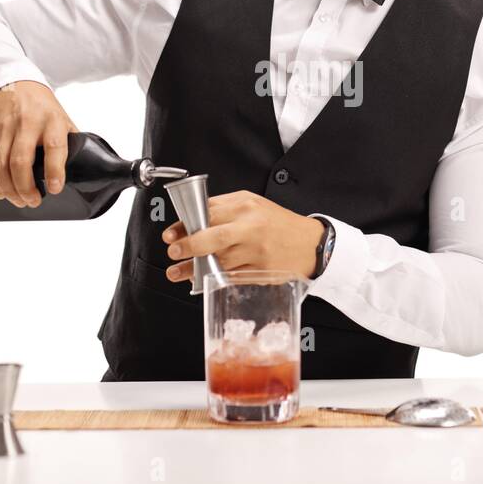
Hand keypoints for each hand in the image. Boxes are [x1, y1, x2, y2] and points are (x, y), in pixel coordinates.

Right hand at [0, 80, 78, 207]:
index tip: (54, 188)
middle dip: (25, 188)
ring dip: (8, 189)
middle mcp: (26, 124)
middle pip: (20, 161)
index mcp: (51, 121)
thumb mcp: (63, 119)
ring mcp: (5, 129)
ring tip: (18, 200)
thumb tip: (83, 170)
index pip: (53, 146)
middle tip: (33, 201)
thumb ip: (70, 143)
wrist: (15, 83)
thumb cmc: (43, 107)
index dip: (54, 170)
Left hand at [161, 191, 322, 282]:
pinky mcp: (261, 271)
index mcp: (246, 206)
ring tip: (178, 272)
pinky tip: (201, 278)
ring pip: (219, 261)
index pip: (209, 212)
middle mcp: (251, 228)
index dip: (185, 224)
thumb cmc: (279, 223)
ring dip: (194, 269)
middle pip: (214, 237)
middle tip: (173, 251)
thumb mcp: (253, 205)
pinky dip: (214, 278)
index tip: (171, 234)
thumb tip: (192, 221)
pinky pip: (231, 276)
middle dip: (189, 246)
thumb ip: (224, 209)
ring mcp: (257, 251)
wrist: (311, 244)